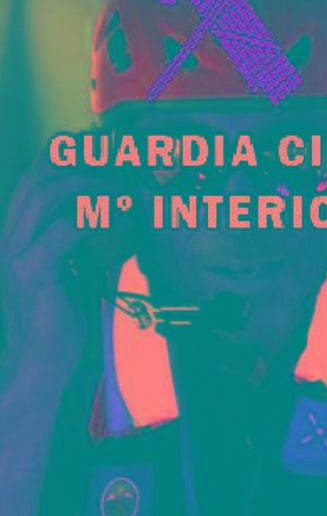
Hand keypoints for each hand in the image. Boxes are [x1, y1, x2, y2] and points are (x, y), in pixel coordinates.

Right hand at [0, 149, 128, 377]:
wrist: (44, 364)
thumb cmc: (65, 317)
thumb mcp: (78, 267)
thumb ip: (90, 237)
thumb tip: (125, 208)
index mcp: (18, 231)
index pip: (35, 175)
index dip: (68, 155)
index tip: (107, 150)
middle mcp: (9, 235)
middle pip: (40, 175)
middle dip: (83, 162)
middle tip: (123, 165)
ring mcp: (14, 252)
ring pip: (48, 193)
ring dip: (93, 185)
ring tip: (126, 191)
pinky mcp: (30, 271)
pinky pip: (66, 229)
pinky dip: (99, 220)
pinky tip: (124, 225)